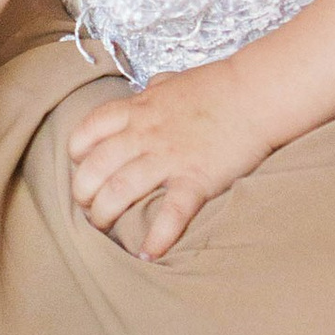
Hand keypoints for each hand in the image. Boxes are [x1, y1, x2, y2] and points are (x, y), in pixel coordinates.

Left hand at [66, 70, 273, 259]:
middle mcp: (146, 134)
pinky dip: (157, 237)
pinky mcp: (196, 179)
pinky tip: (148, 254)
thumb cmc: (219, 87)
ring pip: (120, 189)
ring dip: (105, 214)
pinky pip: (171, 213)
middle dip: (82, 192)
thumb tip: (149, 89)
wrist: (257, 93)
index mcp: (139, 110)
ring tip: (103, 229)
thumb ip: (157, 88)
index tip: (80, 166)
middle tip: (86, 207)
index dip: (77, 152)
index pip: (89, 130)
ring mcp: (169, 158)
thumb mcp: (176, 81)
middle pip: (95, 166)